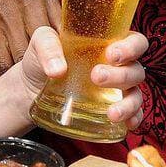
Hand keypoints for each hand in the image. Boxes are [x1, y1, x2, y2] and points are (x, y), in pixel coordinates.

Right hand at [0, 0, 60, 82]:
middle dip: (34, 72)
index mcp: (30, 0)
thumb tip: (74, 44)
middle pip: (22, 54)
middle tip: (43, 81)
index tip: (57, 73)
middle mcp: (8, 13)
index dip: (51, 56)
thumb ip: (57, 17)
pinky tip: (5, 82)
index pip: (43, 34)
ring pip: (3, 63)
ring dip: (14, 79)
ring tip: (25, 84)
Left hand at [18, 27, 148, 130]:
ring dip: (129, 103)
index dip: (131, 47)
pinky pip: (131, 114)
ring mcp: (115, 89)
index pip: (134, 41)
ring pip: (135, 94)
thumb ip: (48, 47)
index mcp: (108, 43)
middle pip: (135, 69)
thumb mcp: (40, 42)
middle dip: (120, 75)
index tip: (112, 54)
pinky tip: (127, 125)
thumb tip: (57, 70)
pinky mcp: (110, 108)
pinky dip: (133, 119)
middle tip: (96, 77)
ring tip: (111, 112)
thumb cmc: (42, 58)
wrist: (30, 87)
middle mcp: (117, 66)